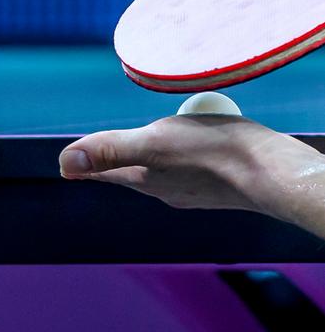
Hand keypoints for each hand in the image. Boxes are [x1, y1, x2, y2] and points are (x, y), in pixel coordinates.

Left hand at [59, 116, 324, 237]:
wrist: (268, 172)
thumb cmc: (210, 153)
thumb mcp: (153, 143)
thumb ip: (109, 150)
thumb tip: (63, 164)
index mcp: (143, 179)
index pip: (104, 172)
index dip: (87, 164)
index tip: (69, 163)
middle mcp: (163, 188)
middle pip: (129, 171)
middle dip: (113, 160)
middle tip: (99, 150)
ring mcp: (190, 187)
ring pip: (158, 169)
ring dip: (147, 155)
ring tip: (143, 143)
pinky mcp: (214, 181)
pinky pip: (185, 165)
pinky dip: (178, 154)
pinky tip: (189, 146)